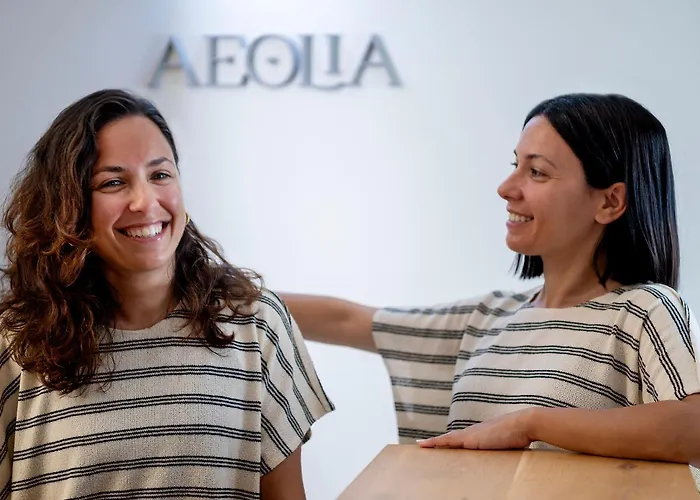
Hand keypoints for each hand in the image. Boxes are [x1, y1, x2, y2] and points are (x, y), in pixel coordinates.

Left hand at [417, 408, 536, 449]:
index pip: (462, 439)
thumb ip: (502, 449)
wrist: (524, 424)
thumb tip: (506, 456)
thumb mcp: (508, 445)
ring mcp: (471, 434)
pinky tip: (425, 445)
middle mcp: (473, 432)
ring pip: (447, 439)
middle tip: (423, 444)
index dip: (450, 441)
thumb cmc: (521, 435)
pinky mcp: (469, 438)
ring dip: (434, 443)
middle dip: (438, 442)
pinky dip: (436, 443)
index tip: (441, 443)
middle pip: (451, 438)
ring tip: (421, 445)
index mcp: (481, 434)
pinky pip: (447, 441)